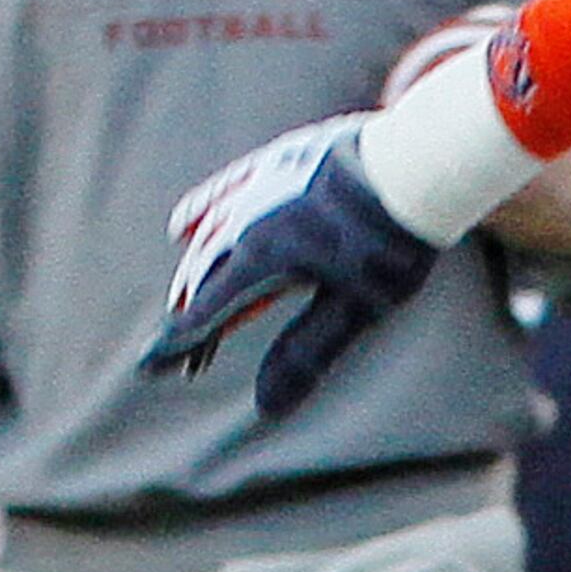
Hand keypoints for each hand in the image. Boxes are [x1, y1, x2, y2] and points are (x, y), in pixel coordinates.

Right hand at [147, 117, 440, 419]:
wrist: (419, 161)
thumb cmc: (394, 242)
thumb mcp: (356, 309)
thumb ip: (305, 353)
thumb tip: (266, 409)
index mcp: (259, 256)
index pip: (206, 311)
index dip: (180, 343)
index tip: (151, 370)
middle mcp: (246, 218)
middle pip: (205, 277)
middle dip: (191, 319)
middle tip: (187, 359)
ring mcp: (259, 185)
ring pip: (211, 236)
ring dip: (196, 275)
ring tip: (182, 308)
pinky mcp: (277, 162)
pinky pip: (226, 189)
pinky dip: (203, 211)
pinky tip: (183, 226)